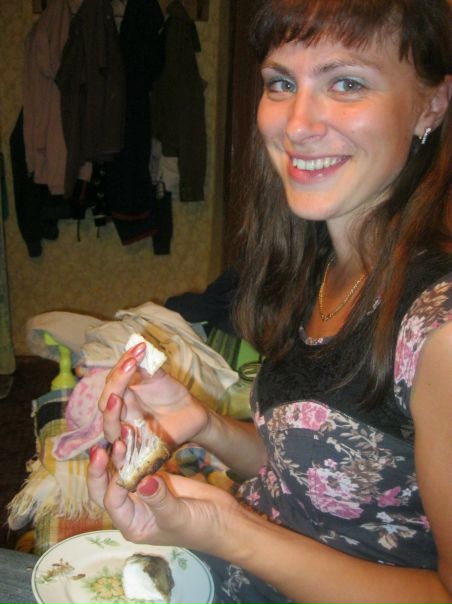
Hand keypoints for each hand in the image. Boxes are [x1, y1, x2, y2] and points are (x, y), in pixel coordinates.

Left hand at [88, 443, 240, 555]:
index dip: (113, 485)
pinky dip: (133, 451)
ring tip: (115, 435)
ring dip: (116, 456)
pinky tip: (131, 435)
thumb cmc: (201, 527)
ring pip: (119, 472)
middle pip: (105, 488)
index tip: (122, 469)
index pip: (112, 503)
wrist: (224, 520)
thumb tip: (142, 482)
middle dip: (100, 470)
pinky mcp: (154, 476)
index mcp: (132, 524)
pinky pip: (137, 463)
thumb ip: (159, 500)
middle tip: (100, 450)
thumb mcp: (179, 516)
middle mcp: (132, 508)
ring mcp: (142, 491)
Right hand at [99, 342, 209, 445]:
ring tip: (116, 398)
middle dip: (115, 384)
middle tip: (129, 366)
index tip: (139, 349)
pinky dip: (121, 443)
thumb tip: (138, 347)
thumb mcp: (160, 378)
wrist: (192, 415)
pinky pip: (123, 453)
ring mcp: (127, 432)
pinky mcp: (137, 451)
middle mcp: (121, 413)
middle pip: (105, 402)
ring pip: (109, 427)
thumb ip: (147, 367)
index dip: (122, 365)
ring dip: (111, 413)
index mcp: (123, 394)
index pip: (112, 380)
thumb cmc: (172, 394)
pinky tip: (128, 430)